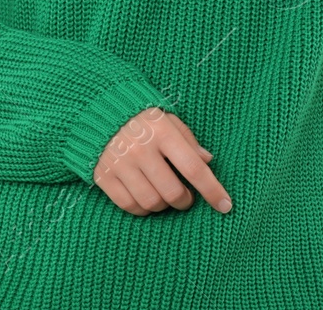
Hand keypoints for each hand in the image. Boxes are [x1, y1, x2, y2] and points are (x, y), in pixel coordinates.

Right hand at [93, 107, 231, 215]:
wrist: (97, 112)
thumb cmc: (142, 119)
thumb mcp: (169, 121)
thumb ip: (189, 141)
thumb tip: (208, 161)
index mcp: (163, 133)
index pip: (194, 168)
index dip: (212, 190)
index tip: (225, 205)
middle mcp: (142, 150)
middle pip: (172, 192)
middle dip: (185, 201)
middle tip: (186, 198)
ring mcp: (121, 164)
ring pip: (151, 202)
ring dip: (164, 206)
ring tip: (166, 197)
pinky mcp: (104, 176)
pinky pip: (128, 205)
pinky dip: (142, 209)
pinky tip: (147, 201)